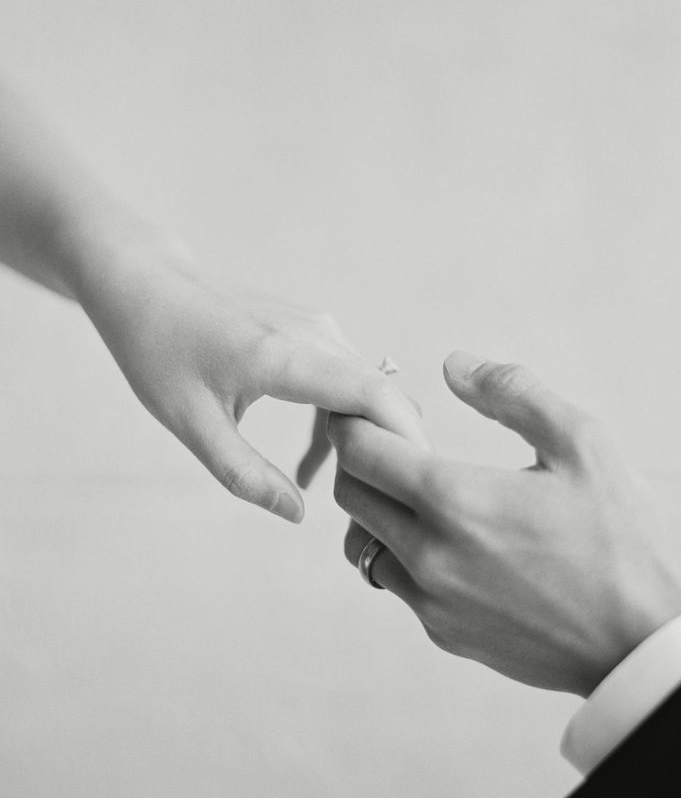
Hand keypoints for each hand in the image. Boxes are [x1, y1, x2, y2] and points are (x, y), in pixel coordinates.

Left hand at [77, 247, 427, 521]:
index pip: (375, 395)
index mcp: (284, 357)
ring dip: (364, 439)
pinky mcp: (311, 329)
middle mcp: (314, 335)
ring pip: (368, 390)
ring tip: (342, 491)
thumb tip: (297, 514)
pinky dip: (342, 420)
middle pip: (383, 395)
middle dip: (391, 452)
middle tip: (379, 510)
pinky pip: (346, 379)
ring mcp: (316, 327)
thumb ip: (246, 475)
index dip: (407, 440)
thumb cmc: (157, 349)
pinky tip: (314, 459)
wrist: (145, 283)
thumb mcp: (192, 424)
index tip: (418, 485)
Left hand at [328, 351, 680, 695]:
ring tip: (419, 490)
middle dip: (359, 456)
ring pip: (362, 541)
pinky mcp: (442, 631)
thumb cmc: (619, 540)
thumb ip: (513, 393)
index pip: (359, 449)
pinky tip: (447, 538)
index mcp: (455, 500)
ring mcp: (430, 599)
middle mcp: (428, 553)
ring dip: (376, 507)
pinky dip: (402, 550)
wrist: (641, 645)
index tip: (370, 406)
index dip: (353, 418)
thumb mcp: (583, 445)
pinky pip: (395, 580)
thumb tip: (454, 365)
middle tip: (400, 440)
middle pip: (350, 492)